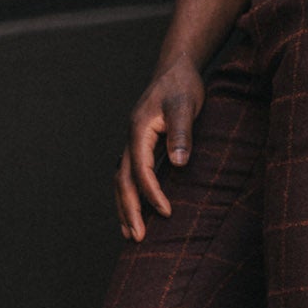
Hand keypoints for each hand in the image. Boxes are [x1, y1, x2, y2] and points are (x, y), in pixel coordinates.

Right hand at [115, 56, 204, 241]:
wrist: (176, 69)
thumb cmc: (182, 86)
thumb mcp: (185, 105)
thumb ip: (181, 133)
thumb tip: (178, 163)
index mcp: (139, 130)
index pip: (140, 169)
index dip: (151, 193)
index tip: (166, 212)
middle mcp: (131, 139)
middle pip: (123, 181)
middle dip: (129, 210)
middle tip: (137, 238)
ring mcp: (133, 144)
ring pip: (122, 181)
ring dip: (124, 208)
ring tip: (130, 234)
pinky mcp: (141, 147)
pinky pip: (130, 177)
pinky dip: (131, 197)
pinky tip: (137, 212)